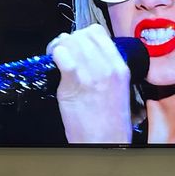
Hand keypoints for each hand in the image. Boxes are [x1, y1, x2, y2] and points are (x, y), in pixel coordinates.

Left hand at [48, 24, 132, 143]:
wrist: (103, 143)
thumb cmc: (109, 123)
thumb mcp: (119, 89)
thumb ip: (106, 69)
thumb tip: (88, 54)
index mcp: (120, 68)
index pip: (98, 33)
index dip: (82, 35)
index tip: (76, 43)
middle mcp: (107, 68)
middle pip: (81, 35)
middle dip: (68, 40)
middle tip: (62, 51)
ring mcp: (90, 75)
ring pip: (70, 42)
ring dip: (59, 47)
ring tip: (56, 56)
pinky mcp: (73, 84)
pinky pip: (61, 56)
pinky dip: (55, 55)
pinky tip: (54, 64)